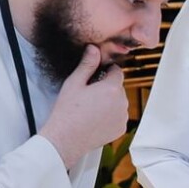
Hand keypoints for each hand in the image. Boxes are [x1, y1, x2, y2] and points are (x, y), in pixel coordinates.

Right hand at [39, 46, 127, 168]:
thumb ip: (87, 65)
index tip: (96, 76)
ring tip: (90, 108)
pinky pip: (119, 116)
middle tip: (89, 94)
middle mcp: (122, 102)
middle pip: (118, 87)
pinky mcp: (121, 129)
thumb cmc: (67, 111)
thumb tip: (94, 48)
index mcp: (112, 88)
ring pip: (119, 102)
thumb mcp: (74, 83)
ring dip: (110, 102)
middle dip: (107, 87)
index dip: (106, 71)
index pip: (117, 71)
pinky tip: (95, 118)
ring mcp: (123, 117)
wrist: (66, 139)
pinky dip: (110, 116)